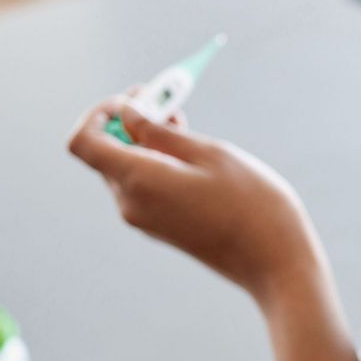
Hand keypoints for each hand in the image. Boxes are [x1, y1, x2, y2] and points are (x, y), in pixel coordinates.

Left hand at [66, 90, 323, 301]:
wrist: (276, 262)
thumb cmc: (251, 204)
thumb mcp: (209, 154)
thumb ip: (160, 132)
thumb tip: (127, 113)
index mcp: (138, 181)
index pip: (83, 142)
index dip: (99, 113)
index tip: (135, 98)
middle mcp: (131, 204)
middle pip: (107, 153)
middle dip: (131, 122)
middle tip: (169, 100)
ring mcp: (146, 220)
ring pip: (129, 169)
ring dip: (148, 142)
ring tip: (187, 125)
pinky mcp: (162, 228)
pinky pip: (146, 187)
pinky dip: (160, 163)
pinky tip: (194, 156)